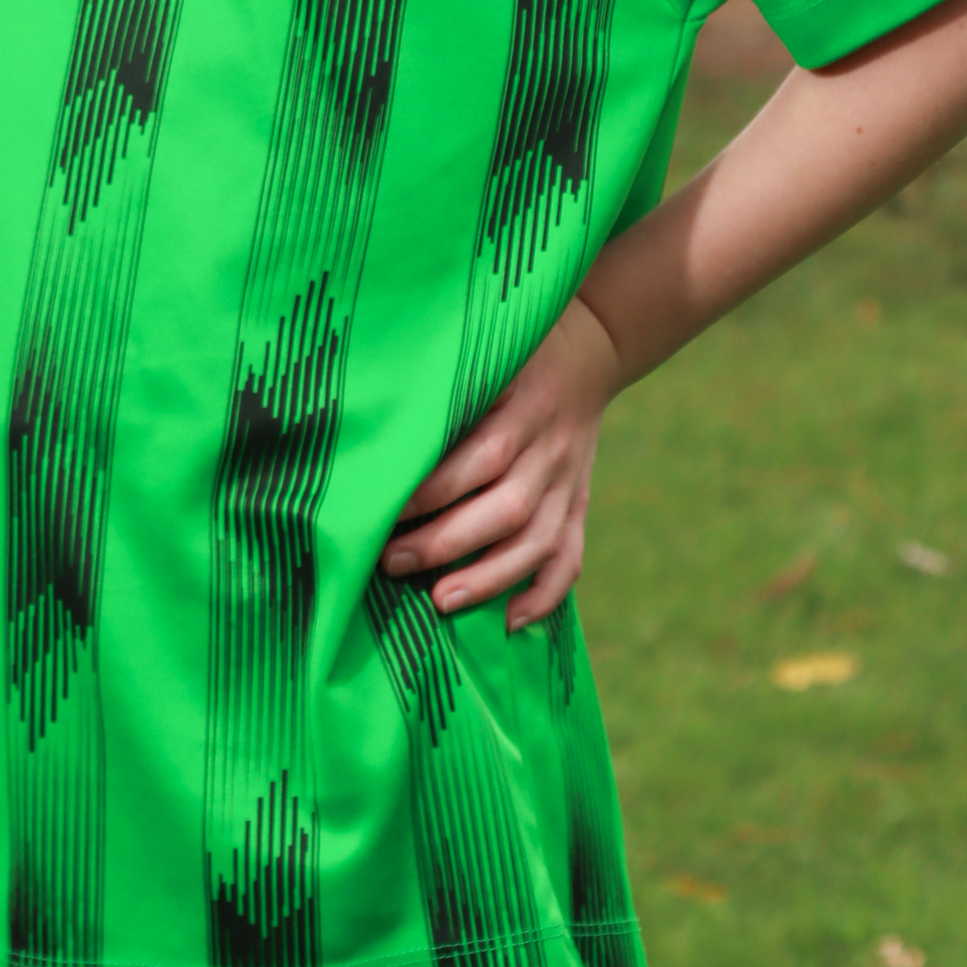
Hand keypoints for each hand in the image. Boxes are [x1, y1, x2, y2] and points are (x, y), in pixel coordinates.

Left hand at [379, 295, 622, 631]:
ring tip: (440, 603)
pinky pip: (571, 556)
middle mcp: (551, 448)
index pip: (479, 458)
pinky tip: (510, 621)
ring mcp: (571, 480)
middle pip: (505, 509)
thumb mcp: (483, 352)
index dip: (433, 490)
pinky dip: (545, 594)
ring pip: (538, 541)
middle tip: (391, 563)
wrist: (591, 345)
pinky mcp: (580, 503)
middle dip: (446, 543)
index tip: (382, 509)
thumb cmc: (509, 350)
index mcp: (522, 405)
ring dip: (489, 578)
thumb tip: (374, 424)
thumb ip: (442, 385)